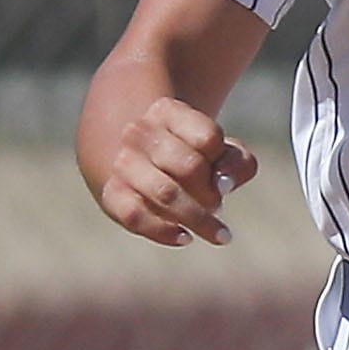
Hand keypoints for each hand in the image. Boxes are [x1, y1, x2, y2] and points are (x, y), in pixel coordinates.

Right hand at [93, 97, 258, 246]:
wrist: (141, 161)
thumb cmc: (194, 156)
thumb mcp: (223, 150)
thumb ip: (237, 162)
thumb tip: (222, 184)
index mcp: (167, 111)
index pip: (208, 138)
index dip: (223, 160)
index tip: (221, 170)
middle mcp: (139, 133)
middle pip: (189, 167)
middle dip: (212, 193)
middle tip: (218, 204)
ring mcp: (122, 163)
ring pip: (165, 193)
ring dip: (197, 217)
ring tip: (218, 232)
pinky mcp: (112, 193)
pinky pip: (135, 216)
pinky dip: (163, 231)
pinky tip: (185, 238)